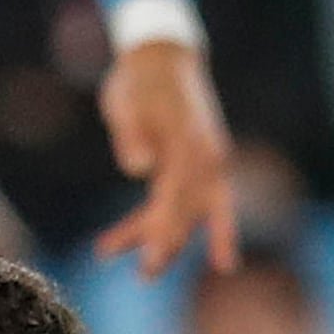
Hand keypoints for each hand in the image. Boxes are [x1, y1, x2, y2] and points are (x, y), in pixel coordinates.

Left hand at [95, 35, 239, 276]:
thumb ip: (132, 134)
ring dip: (165, 236)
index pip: (174, 197)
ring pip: (189, 210)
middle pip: (188, 211)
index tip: (151, 259)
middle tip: (145, 275)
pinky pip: (193, 200)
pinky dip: (185, 223)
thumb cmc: (140, 81)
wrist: (163, 57)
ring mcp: (206, 162)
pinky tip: (179, 251)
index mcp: (187, 144)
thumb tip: (139, 168)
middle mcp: (205, 157)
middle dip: (167, 243)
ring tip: (133, 263)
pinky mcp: (198, 164)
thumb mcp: (126, 101)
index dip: (163, 230)